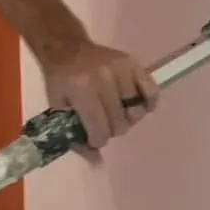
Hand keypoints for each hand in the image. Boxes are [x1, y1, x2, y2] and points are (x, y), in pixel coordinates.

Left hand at [41, 39, 159, 152]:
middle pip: (119, 123)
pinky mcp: (134, 64)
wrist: (66, 47)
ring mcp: (121, 70)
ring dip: (127, 118)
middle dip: (110, 129)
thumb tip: (97, 162)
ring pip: (136, 112)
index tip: (94, 137)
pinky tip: (137, 106)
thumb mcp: (58, 108)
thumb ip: (75, 138)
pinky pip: (152, 93)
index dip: (97, 139)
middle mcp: (103, 78)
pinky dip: (148, 104)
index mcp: (81, 89)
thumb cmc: (60, 79)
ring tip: (116, 112)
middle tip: (102, 122)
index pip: (100, 129)